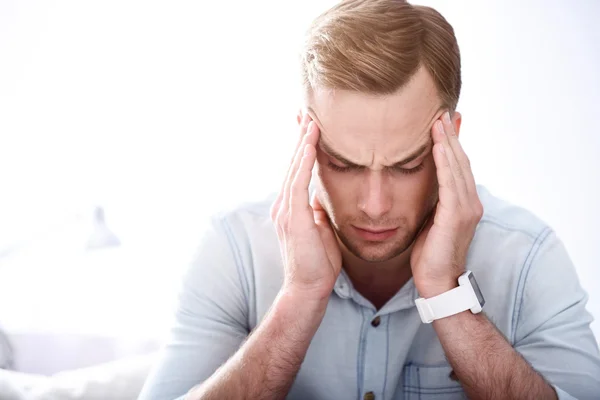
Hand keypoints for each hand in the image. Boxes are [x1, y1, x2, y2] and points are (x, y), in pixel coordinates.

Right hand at [270, 114, 342, 302]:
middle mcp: (283, 205)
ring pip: (294, 167)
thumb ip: (317, 212)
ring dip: (303, 142)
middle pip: (292, 164)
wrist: (309, 289)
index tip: (310, 129)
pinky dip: (304, 159)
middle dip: (300, 138)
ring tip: (311, 119)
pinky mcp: (292, 216)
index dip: (303, 150)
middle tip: (306, 113)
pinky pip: (299, 180)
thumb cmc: (318, 264)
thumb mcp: (320, 231)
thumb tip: (322, 198)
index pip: (296, 172)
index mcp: (290, 208)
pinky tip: (312, 142)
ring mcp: (285, 210)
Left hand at [410, 111, 482, 297]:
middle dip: (450, 135)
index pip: (458, 165)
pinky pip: (450, 183)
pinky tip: (436, 145)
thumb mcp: (430, 220)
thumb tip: (420, 183)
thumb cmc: (429, 253)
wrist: (436, 281)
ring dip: (447, 142)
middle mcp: (470, 202)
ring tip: (438, 120)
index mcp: (464, 202)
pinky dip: (444, 162)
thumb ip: (432, 200)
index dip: (450, 142)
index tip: (441, 121)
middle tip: (441, 111)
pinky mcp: (457, 216)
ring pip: (457, 167)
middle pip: (460, 160)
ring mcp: (466, 209)